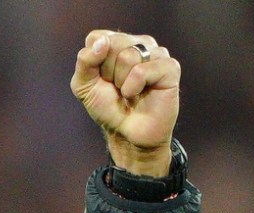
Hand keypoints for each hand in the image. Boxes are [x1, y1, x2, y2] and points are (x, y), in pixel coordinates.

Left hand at [71, 30, 181, 175]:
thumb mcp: (84, 86)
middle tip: (117, 87)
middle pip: (113, 44)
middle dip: (108, 72)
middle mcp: (138, 42)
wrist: (127, 133)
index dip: (93, 62)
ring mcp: (156, 53)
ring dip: (121, 82)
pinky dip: (133, 87)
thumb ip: (84, 61)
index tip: (101, 79)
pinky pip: (142, 70)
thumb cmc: (108, 107)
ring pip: (128, 56)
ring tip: (129, 92)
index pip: (97, 37)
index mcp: (117, 42)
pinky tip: (139, 94)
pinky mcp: (169, 67)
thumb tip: (101, 42)